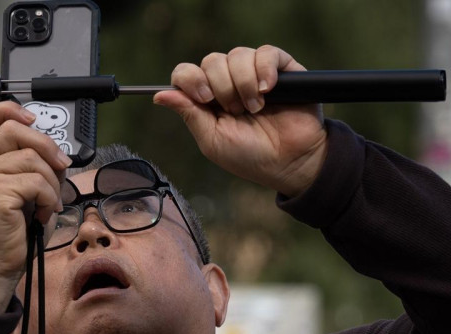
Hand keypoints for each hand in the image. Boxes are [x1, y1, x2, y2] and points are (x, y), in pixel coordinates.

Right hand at [0, 102, 71, 314]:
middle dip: (47, 145)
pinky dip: (48, 199)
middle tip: (61, 166)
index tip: (33, 121)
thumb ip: (32, 169)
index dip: (11, 110)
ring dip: (51, 183)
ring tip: (47, 204)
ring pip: (33, 159)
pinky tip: (42, 214)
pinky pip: (36, 183)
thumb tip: (59, 155)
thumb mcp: (22, 194)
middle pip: (16, 130)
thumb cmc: (10, 234)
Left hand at [154, 45, 327, 196]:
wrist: (290, 162)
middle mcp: (230, 81)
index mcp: (209, 98)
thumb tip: (159, 95)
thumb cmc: (250, 156)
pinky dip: (264, 69)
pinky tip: (268, 90)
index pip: (188, 72)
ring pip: (238, 55)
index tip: (203, 97)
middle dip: (221, 86)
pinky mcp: (282, 69)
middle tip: (235, 110)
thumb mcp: (212, 140)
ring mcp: (255, 73)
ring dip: (244, 83)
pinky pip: (266, 53)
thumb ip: (189, 114)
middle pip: (212, 60)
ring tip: (256, 108)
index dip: (190, 79)